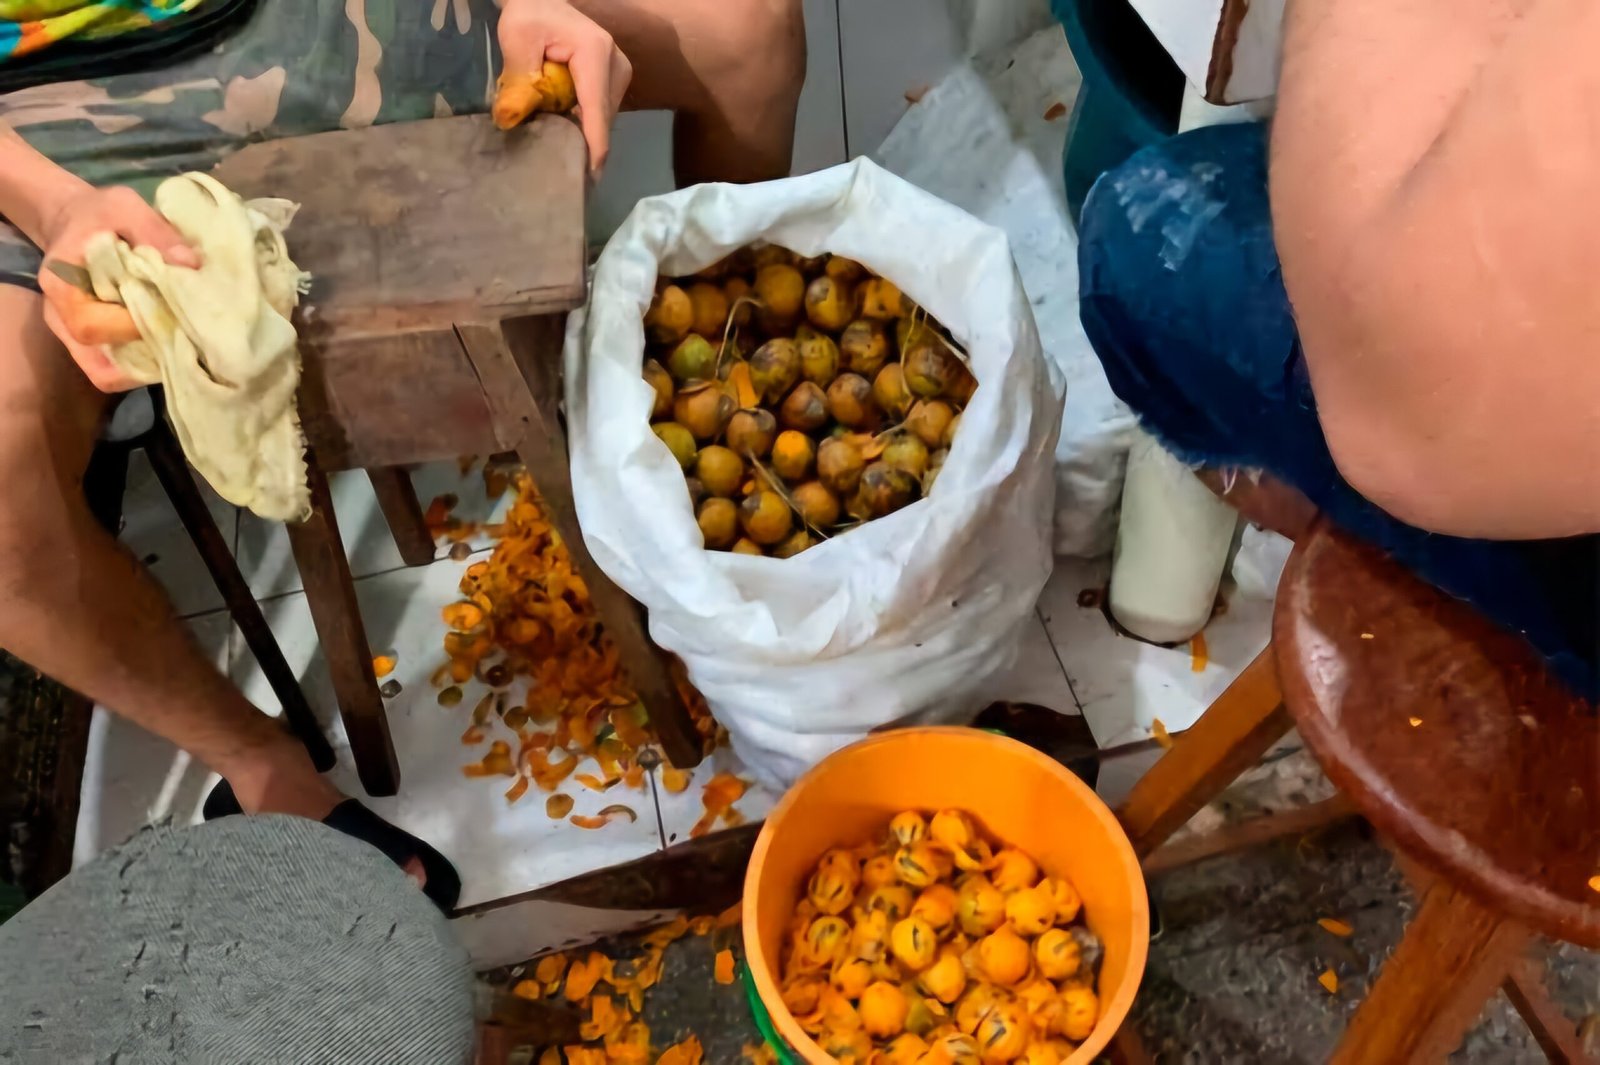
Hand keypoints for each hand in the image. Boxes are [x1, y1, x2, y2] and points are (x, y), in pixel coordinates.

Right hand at [37, 185, 197, 392]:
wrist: (79, 220)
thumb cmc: (100, 213)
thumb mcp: (125, 207)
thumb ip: (156, 232)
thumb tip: (191, 264)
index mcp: (61, 286)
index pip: (90, 326)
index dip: (131, 328)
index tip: (169, 314)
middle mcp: (60, 319)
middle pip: (98, 364)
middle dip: (146, 358)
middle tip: (185, 341)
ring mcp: (73, 335)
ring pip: (107, 374)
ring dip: (146, 368)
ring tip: (181, 347)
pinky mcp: (91, 342)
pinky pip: (115, 368)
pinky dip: (143, 364)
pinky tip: (171, 345)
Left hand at [498, 0, 631, 174]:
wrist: (542, 1)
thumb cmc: (529, 16)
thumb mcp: (517, 39)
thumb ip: (518, 78)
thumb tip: (511, 118)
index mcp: (595, 53)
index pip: (596, 107)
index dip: (594, 144)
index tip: (591, 175)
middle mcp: (617, 64)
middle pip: (603, 117)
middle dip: (585, 142)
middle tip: (561, 166)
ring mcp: (620, 73)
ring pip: (603, 117)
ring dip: (583, 132)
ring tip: (561, 149)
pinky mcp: (615, 81)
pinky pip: (600, 111)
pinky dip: (584, 122)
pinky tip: (566, 130)